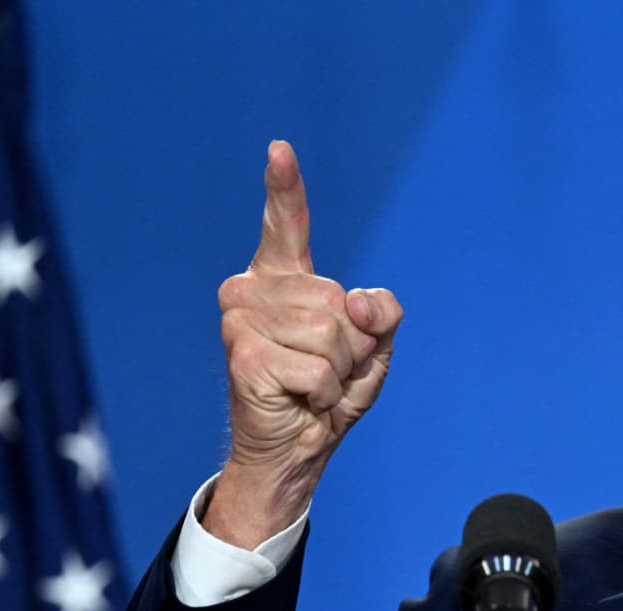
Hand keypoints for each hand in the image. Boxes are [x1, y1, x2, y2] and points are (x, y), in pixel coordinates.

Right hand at [207, 140, 403, 547]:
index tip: (279, 150)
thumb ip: (380, 314)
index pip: (285, 225)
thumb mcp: (373, 349)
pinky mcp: (244, 356)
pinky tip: (302, 400)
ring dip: (339, 371)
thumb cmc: (328, 394)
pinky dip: (326, 393)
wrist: (295, 449)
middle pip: (337, 301)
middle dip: (351, 346)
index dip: (284, 189)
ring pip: (331, 334)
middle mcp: (253, 291)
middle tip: (325, 371)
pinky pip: (319, 368)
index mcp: (282, 281)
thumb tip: (358, 304)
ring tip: (312, 385)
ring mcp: (242, 321)